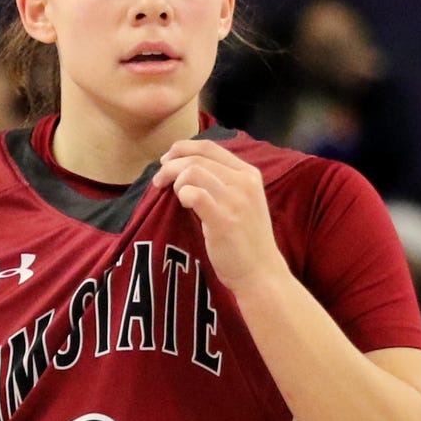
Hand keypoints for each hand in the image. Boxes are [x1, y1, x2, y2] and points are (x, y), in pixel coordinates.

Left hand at [151, 138, 291, 292]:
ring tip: (174, 196)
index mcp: (249, 174)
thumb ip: (222, 182)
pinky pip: (194, 194)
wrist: (261, 273)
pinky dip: (182, 195)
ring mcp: (236, 200)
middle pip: (197, 158)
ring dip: (175, 180)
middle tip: (159, 180)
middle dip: (170, 165)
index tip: (167, 160)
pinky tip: (184, 206)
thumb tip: (184, 168)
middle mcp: (244, 182)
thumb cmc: (246, 240)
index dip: (182, 149)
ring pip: (193, 171)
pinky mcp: (224, 220)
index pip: (209, 147)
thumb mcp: (242, 201)